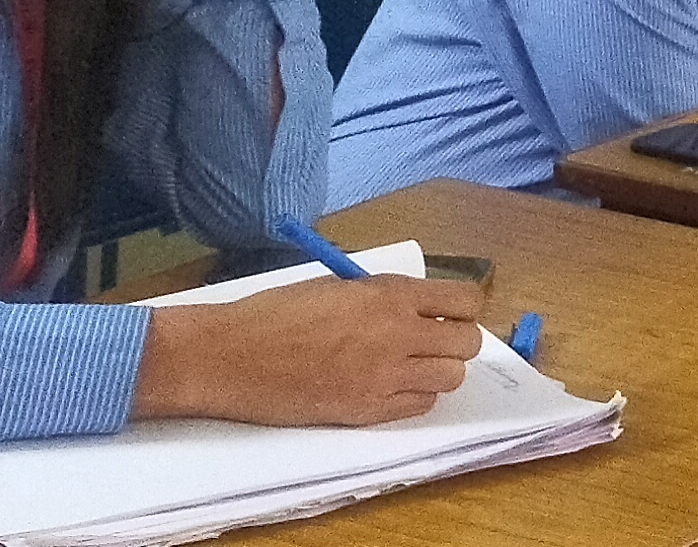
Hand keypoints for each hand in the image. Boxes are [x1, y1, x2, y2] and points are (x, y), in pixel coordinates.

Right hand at [131, 275, 490, 425]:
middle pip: (467, 344)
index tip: (449, 313)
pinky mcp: (366, 410)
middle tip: (431, 342)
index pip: (466, 301)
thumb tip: (418, 306)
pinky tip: (389, 386)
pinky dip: (414, 396)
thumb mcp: (336, 286)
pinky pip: (420, 405)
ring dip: (438, 371)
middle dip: (456, 342)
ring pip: (451, 378)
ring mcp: (383, 376)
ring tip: (409, 366)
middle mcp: (396, 334)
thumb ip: (382, 296)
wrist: (229, 355)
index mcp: (389, 295)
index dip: (463, 308)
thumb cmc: (274, 313)